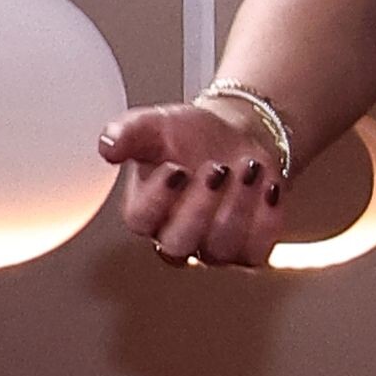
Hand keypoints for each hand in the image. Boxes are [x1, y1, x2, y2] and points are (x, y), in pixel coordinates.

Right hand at [101, 97, 287, 270]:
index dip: (158, 197)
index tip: (175, 167)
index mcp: (146, 210)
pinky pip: (257, 250)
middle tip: (217, 167)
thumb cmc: (190, 136)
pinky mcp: (248, 250)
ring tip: (248, 167)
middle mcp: (176, 235)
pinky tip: (268, 187)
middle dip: (201, 203)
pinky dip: (267, 219)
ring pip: (221, 247)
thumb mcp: (154, 125)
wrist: (236, 135)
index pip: (140, 220)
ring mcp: (212, 247)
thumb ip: (128, 133)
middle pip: (179, 242)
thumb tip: (107, 145)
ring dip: (238, 205)